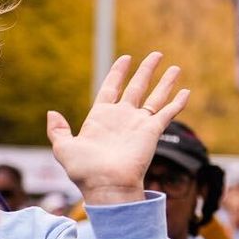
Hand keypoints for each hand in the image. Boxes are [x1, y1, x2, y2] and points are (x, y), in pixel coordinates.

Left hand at [46, 52, 190, 204]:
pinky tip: (186, 92)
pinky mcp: (152, 131)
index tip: (126, 58)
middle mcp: (123, 117)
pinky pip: (167, 113)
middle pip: (137, 87)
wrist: (106, 184)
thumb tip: (52, 113)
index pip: (112, 88)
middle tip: (156, 55)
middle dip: (147, 70)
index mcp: (101, 117)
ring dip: (166, 82)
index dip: (118, 72)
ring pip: (156, 96)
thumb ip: (57, 130)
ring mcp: (139, 124)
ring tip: (175, 67)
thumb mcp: (63, 147)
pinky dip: (177, 103)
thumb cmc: (84, 170)